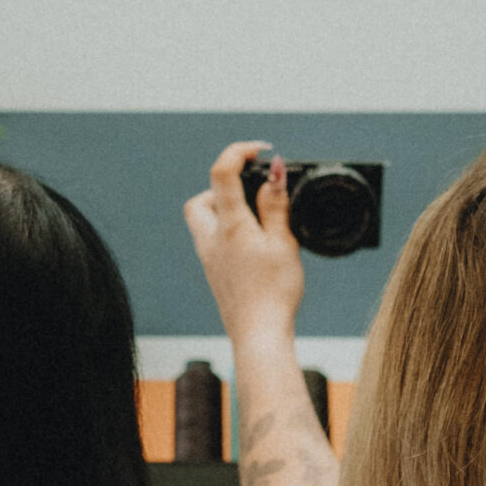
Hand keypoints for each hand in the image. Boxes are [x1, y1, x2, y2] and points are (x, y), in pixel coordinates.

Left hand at [183, 141, 304, 345]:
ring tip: (257, 221)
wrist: (258, 335)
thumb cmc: (273, 293)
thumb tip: (273, 172)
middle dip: (225, 187)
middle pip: (202, 198)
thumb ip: (275, 205)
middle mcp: (211, 239)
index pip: (222, 172)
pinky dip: (229, 232)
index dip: (239, 151)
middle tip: (254, 193)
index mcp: (230, 225)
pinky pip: (213, 241)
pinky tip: (254, 247)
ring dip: (225, 210)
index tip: (260, 150)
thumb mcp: (283, 242)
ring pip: (204, 220)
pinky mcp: (214, 273)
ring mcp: (209, 258)